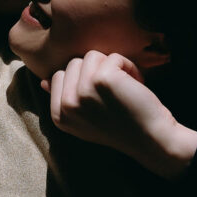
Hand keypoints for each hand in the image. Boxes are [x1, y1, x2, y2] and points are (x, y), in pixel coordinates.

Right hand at [42, 51, 196, 179]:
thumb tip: (44, 81)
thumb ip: (64, 100)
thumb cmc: (122, 127)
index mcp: (59, 116)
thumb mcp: (85, 119)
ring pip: (92, 56)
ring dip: (113, 67)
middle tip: (115, 93)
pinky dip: (129, 66)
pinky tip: (135, 85)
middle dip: (97, 71)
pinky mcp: (102, 79)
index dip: (83, 80)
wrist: (152, 141)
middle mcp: (66, 105)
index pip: (59, 76)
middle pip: (74, 63)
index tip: (101, 99)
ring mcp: (82, 92)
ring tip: (124, 87)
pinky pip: (113, 56)